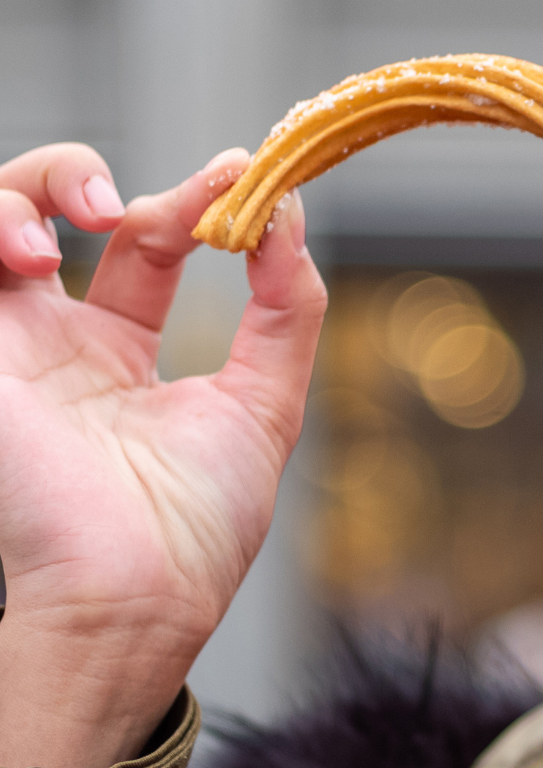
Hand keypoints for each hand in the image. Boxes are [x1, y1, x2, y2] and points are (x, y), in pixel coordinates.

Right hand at [0, 144, 326, 767]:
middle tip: (141, 199)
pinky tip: (32, 252)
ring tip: (86, 214)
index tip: (239, 172)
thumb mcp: (266, 405)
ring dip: (28, 187)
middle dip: (86, 174)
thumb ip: (286, 309)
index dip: (187, 197)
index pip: (143, 242)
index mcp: (119, 357)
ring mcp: (7, 349)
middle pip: (46, 211)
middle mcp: (54, 345)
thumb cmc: (195, 530)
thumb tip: (290, 215)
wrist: (137, 594)